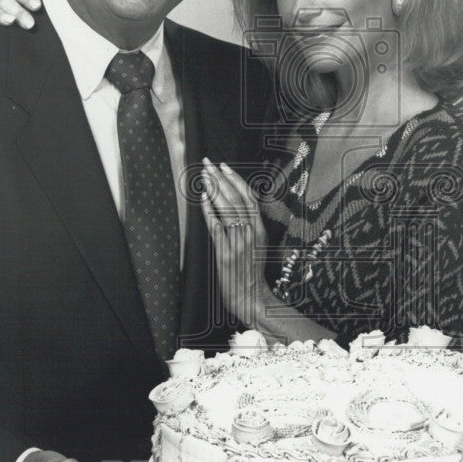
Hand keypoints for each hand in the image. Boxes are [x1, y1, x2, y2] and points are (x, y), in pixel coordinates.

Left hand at [199, 159, 276, 328]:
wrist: (251, 297)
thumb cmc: (250, 272)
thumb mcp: (256, 246)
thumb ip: (250, 227)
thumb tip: (236, 207)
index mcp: (260, 230)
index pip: (249, 198)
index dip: (236, 180)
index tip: (224, 167)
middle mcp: (251, 234)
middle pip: (236, 199)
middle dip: (221, 179)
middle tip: (208, 164)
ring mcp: (238, 243)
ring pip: (227, 209)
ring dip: (214, 190)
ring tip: (204, 176)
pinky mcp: (225, 253)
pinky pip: (216, 227)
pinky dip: (209, 211)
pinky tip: (202, 199)